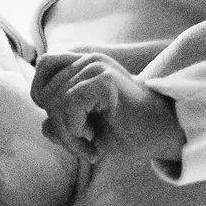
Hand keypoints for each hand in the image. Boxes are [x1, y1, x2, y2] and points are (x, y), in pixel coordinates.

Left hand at [31, 52, 181, 162]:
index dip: (44, 99)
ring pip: (55, 102)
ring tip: (90, 144)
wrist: (162, 135)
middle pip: (44, 92)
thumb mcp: (83, 126)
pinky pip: (69, 104)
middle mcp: (89, 60)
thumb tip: (45, 124)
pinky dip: (74, 131)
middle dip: (58, 126)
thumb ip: (60, 120)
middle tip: (84, 143)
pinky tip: (93, 141)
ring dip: (68, 134)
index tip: (71, 125)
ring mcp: (97, 67)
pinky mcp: (105, 79)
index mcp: (84, 63)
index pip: (43, 67)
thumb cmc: (126, 131)